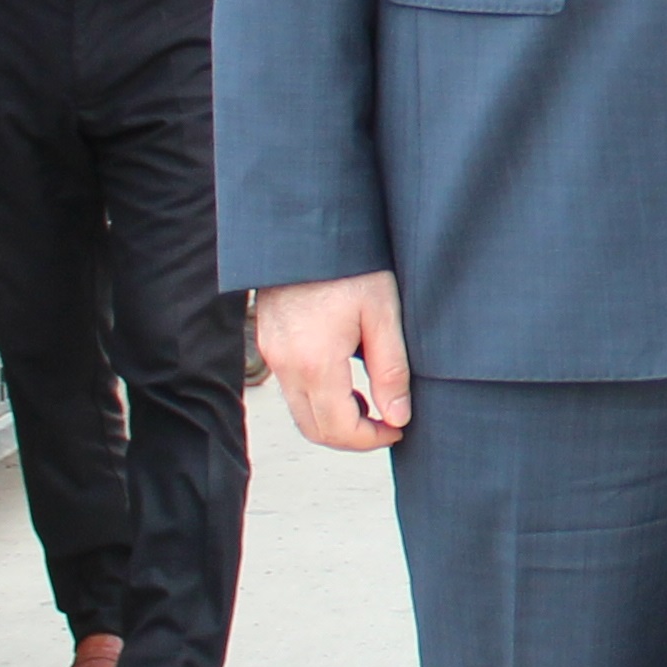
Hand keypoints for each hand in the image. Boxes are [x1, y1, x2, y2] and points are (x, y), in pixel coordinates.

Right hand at [256, 272, 412, 450]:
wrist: (308, 227)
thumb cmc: (348, 262)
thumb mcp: (383, 313)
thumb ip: (391, 370)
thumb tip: (397, 416)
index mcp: (315, 361)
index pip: (339, 428)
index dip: (371, 439)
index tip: (397, 429)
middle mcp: (286, 364)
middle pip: (314, 429)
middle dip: (352, 437)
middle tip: (386, 424)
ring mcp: (272, 353)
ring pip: (299, 411)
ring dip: (333, 420)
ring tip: (369, 404)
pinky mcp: (269, 342)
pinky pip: (291, 388)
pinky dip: (317, 398)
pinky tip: (345, 381)